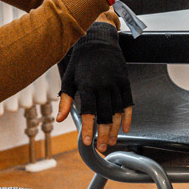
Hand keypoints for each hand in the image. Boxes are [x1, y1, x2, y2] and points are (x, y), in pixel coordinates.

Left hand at [57, 23, 132, 151]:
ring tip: (111, 141)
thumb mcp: (69, 78)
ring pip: (117, 111)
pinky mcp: (125, 81)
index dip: (89, 129)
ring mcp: (116, 84)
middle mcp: (103, 86)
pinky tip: (125, 128)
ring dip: (115, 129)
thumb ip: (65, 100)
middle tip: (102, 147)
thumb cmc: (81, 61)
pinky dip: (127, 117)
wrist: (98, 40)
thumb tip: (59, 119)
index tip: (88, 142)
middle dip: (103, 134)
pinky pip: (128, 103)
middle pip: (105, 115)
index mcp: (87, 86)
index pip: (89, 112)